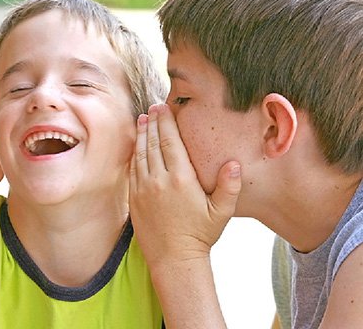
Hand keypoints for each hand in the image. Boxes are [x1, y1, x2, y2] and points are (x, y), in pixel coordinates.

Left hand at [129, 103, 240, 263]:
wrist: (174, 259)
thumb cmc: (200, 235)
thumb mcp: (221, 212)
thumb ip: (229, 187)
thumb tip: (234, 163)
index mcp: (181, 179)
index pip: (171, 143)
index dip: (167, 123)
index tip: (164, 108)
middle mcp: (159, 180)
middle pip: (154, 144)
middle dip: (153, 123)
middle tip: (152, 108)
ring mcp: (144, 189)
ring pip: (141, 154)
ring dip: (141, 135)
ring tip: (143, 120)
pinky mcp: (134, 198)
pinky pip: (132, 169)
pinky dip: (134, 153)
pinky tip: (136, 145)